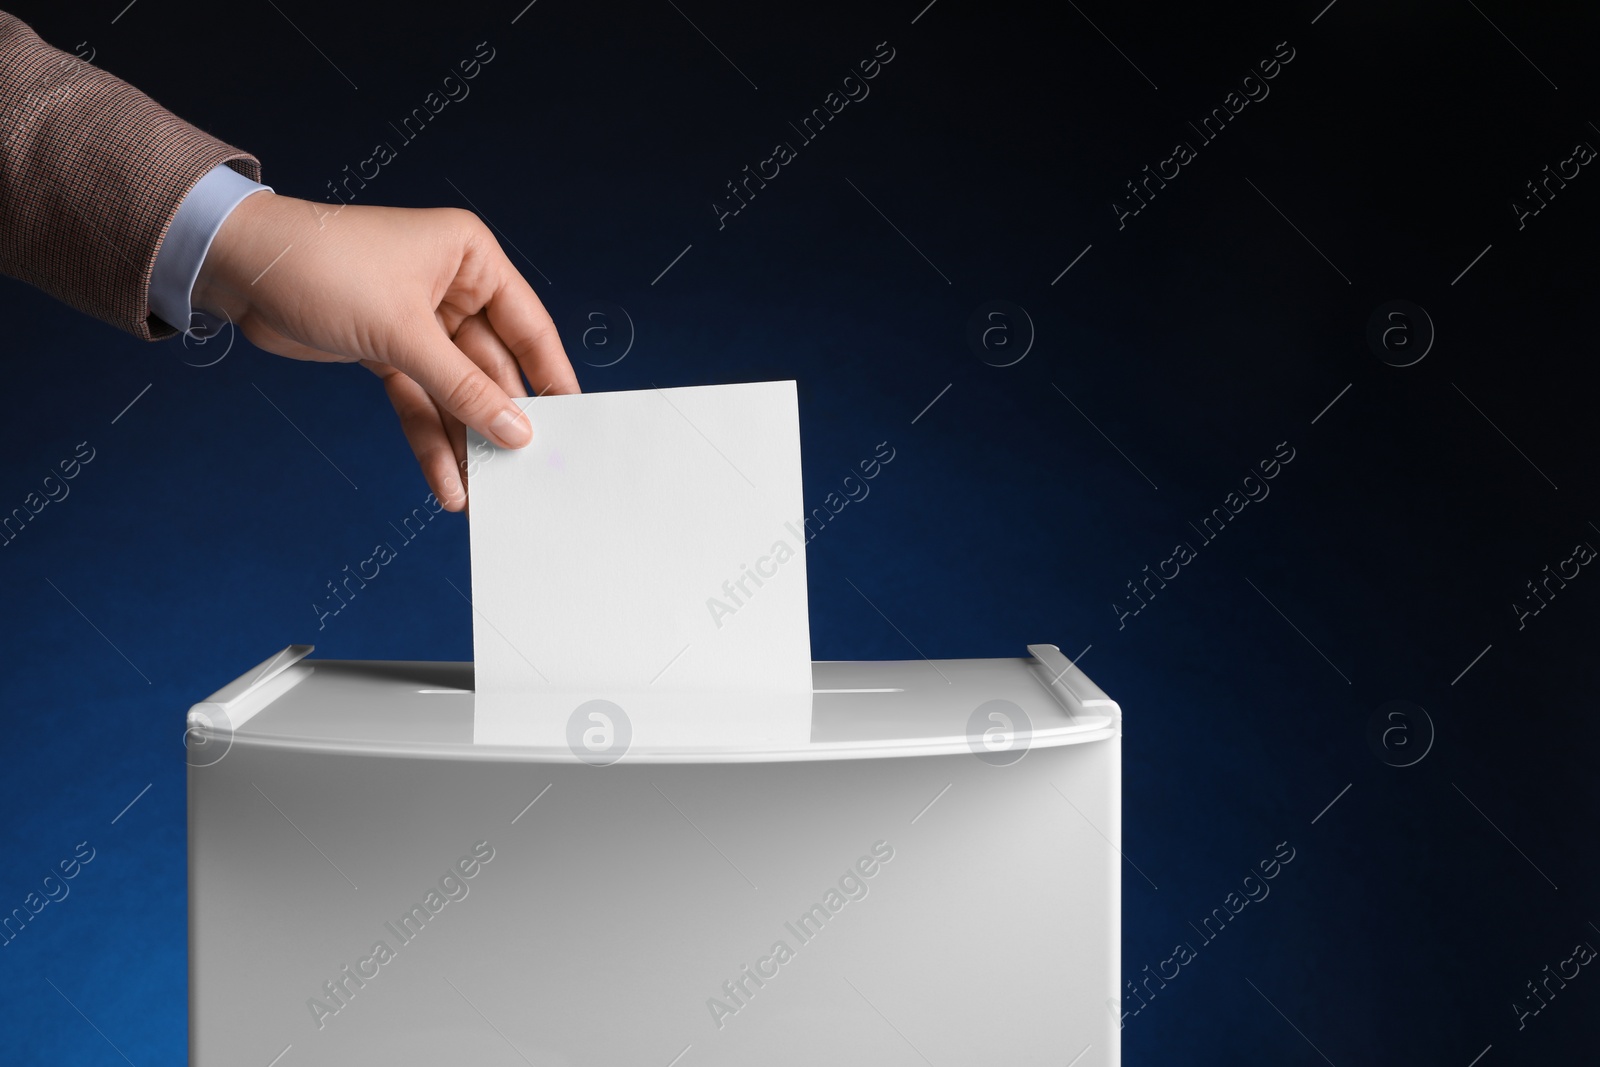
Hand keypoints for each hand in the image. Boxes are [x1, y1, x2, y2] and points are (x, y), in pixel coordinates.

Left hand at [192, 191, 578, 510]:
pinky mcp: (386, 350)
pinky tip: (446, 481)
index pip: (528, 326)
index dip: (551, 377)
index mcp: (470, 257)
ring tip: (484, 492)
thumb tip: (516, 431)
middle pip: (492, 367)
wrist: (236, 267)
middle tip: (524, 472)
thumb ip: (464, 387)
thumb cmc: (322, 266)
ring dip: (464, 441)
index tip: (573, 423)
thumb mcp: (403, 332)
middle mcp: (451, 287)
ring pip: (455, 392)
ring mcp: (418, 322)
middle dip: (500, 421)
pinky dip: (431, 440)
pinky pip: (420, 402)